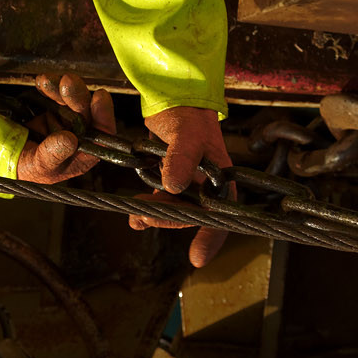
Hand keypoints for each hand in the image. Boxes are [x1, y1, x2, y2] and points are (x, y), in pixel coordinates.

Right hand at [15, 73, 115, 183]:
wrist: (3, 157)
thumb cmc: (26, 169)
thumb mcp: (38, 166)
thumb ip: (53, 154)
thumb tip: (70, 140)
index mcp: (82, 154)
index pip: (102, 135)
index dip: (104, 115)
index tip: (99, 97)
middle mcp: (79, 136)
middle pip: (87, 111)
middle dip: (77, 95)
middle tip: (66, 82)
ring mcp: (65, 121)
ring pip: (72, 98)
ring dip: (61, 87)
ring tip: (46, 81)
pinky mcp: (52, 109)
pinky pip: (56, 93)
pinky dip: (50, 86)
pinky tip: (41, 82)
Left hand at [127, 106, 232, 268]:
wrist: (176, 99)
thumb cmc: (190, 115)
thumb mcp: (188, 134)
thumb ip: (181, 157)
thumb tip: (174, 186)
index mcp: (222, 180)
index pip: (220, 216)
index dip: (210, 238)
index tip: (196, 258)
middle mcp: (208, 187)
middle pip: (191, 215)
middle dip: (168, 220)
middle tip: (143, 218)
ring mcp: (190, 184)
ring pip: (174, 209)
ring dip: (156, 215)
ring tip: (135, 218)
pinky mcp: (173, 178)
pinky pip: (163, 198)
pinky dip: (150, 206)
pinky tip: (136, 216)